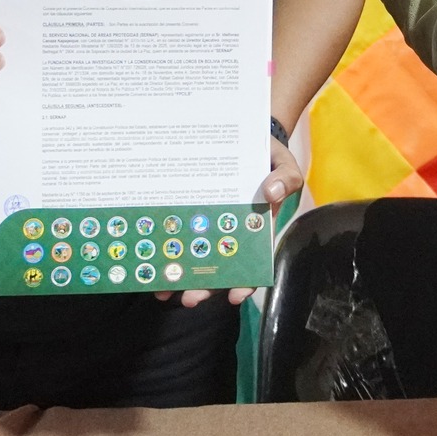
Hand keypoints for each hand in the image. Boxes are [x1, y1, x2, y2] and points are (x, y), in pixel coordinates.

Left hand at [175, 137, 303, 308]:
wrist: (242, 136)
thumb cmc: (266, 154)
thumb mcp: (283, 162)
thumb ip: (286, 177)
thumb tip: (272, 192)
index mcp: (256, 227)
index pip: (252, 262)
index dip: (245, 281)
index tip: (236, 296)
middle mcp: (231, 231)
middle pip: (219, 267)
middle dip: (204, 287)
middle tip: (189, 299)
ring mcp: (208, 223)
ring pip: (194, 256)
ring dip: (180, 277)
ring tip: (162, 290)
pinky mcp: (189, 212)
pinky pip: (177, 232)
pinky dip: (165, 248)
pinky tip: (151, 262)